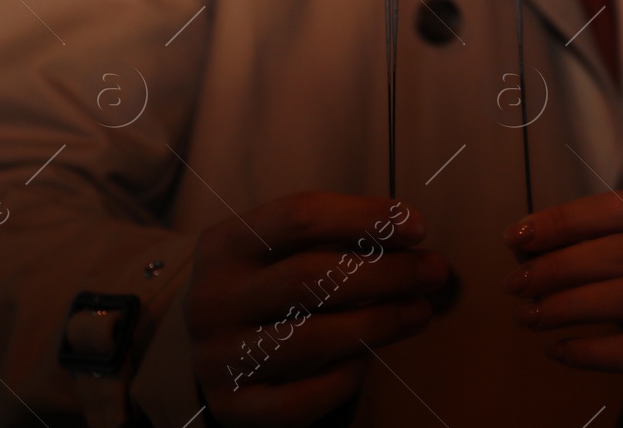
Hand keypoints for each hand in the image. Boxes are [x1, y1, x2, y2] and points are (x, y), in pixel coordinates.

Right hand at [187, 191, 451, 426]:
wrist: (188, 349)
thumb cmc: (259, 287)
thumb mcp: (275, 249)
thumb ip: (332, 238)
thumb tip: (409, 236)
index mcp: (227, 245)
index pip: (300, 216)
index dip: (365, 217)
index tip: (417, 226)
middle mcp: (215, 298)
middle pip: (311, 276)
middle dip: (387, 273)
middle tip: (434, 271)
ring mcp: (219, 356)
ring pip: (313, 340)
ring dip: (380, 323)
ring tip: (420, 311)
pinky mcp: (232, 405)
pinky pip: (301, 400)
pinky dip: (344, 379)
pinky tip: (369, 359)